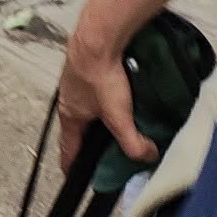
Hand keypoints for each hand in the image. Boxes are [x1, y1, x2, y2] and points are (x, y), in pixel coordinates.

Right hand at [59, 33, 157, 173]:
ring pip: (84, 108)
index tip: (72, 176)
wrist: (97, 40)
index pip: (68, 149)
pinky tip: (115, 95)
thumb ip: (132, 142)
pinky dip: (101, 98)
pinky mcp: (83, 68)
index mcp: (70, 116)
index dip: (71, 165)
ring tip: (113, 122)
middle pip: (76, 128)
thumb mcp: (119, 117)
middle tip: (102, 149)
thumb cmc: (99, 77)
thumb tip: (148, 155)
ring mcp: (74, 83)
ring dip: (95, 117)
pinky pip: (90, 90)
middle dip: (88, 140)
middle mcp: (67, 100)